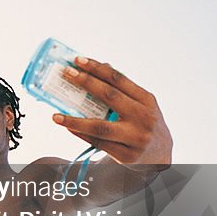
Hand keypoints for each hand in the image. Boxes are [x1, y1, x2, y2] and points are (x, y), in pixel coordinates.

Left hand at [51, 57, 172, 170]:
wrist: (160, 155)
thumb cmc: (143, 123)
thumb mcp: (141, 104)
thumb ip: (123, 88)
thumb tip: (100, 66)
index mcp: (147, 100)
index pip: (119, 80)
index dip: (97, 69)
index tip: (78, 60)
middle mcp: (144, 118)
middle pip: (110, 97)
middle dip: (86, 83)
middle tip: (67, 74)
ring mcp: (135, 138)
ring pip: (100, 126)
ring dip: (75, 120)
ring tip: (56, 116)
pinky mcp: (126, 155)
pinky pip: (98, 143)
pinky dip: (81, 134)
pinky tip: (68, 127)